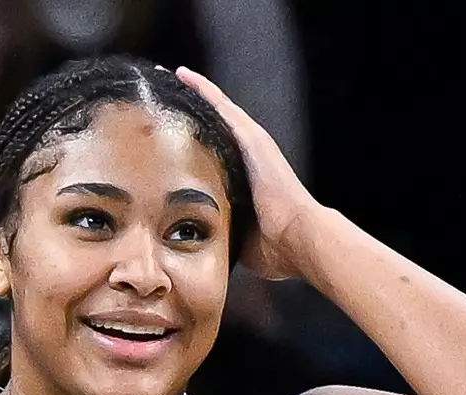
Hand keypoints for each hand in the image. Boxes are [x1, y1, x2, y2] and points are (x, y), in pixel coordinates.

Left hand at [175, 67, 324, 280]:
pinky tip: (185, 77)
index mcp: (244, 177)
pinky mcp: (253, 139)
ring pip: (218, 110)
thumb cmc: (274, 247)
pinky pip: (223, 108)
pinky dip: (205, 91)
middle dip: (193, 108)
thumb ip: (219, 230)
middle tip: (167, 91)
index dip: (194, 137)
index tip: (171, 127)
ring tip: (172, 76)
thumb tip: (197, 246)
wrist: (298, 240)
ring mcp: (253, 145)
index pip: (215, 151)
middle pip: (216, 125)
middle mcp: (250, 156)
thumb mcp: (236, 235)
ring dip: (196, 92)